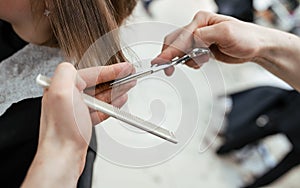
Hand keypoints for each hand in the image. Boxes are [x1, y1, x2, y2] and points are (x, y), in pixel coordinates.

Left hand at [22, 62, 134, 186]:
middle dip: (115, 79)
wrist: (62, 157)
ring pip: (99, 96)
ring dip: (116, 91)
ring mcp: (74, 110)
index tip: (125, 68)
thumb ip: (66, 72)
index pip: (91, 73)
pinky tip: (119, 101)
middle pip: (96, 83)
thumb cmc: (61, 131)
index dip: (111, 70)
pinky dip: (111, 105)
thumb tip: (75, 68)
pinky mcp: (81, 121)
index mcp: (61, 87)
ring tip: (128, 86)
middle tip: (130, 75)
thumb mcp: (61, 93)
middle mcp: (67, 97)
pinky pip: (100, 109)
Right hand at [152, 11, 264, 75]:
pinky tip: (200, 62)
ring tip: (199, 62)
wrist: (256, 47)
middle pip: (174, 41)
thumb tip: (190, 41)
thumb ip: (204, 36)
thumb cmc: (246, 37)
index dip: (171, 51)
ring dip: (184, 60)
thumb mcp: (226, 33)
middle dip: (169, 56)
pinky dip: (190, 62)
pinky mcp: (201, 48)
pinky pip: (187, 56)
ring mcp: (199, 38)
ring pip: (180, 50)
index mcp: (201, 20)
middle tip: (165, 68)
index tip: (162, 62)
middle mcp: (198, 27)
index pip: (181, 36)